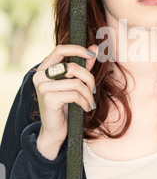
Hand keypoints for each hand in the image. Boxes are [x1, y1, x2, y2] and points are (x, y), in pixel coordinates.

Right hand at [33, 44, 97, 159]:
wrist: (54, 130)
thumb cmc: (64, 105)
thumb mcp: (74, 83)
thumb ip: (83, 66)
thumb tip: (95, 48)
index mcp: (44, 68)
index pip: (60, 49)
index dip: (77, 49)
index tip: (91, 54)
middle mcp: (40, 76)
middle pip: (73, 67)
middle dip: (89, 78)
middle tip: (93, 89)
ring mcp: (43, 87)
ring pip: (76, 83)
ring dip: (88, 94)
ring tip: (90, 102)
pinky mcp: (49, 99)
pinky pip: (75, 95)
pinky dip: (85, 102)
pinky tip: (85, 108)